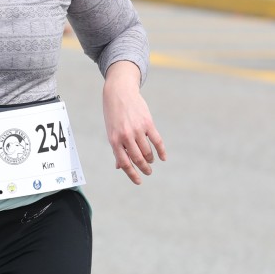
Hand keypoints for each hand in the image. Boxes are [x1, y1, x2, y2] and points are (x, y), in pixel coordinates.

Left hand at [103, 60, 165, 183]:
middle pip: (138, 159)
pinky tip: (163, 157)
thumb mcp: (111, 132)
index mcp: (114, 140)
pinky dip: (161, 151)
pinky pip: (157, 141)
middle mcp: (126, 136)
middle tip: (148, 172)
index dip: (132, 174)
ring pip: (147, 151)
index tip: (139, 181)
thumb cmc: (113, 115)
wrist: (119, 92)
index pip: (124, 163)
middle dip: (144, 168)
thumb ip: (117, 149)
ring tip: (151, 161)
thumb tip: (119, 167)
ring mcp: (137, 129)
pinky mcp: (147, 122)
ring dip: (150, 159)